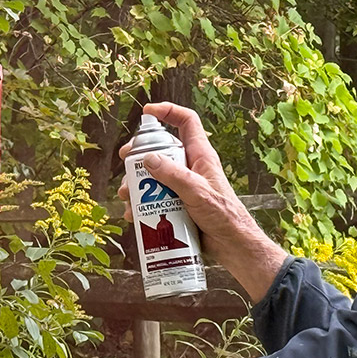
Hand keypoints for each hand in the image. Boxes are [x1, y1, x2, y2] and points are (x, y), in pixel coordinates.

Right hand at [120, 102, 288, 301]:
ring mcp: (182, 186)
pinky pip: (154, 199)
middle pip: (161, 149)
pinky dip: (141, 205)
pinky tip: (132, 215)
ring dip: (136, 184)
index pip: (186, 122)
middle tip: (125, 160)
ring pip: (153, 176)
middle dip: (139, 154)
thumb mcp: (197, 192)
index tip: (147, 112)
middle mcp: (190, 167)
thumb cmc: (224, 216)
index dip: (168, 111)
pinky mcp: (176, 204)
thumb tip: (148, 158)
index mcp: (200, 155)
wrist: (231, 246)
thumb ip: (173, 175)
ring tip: (127, 196)